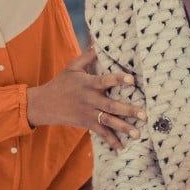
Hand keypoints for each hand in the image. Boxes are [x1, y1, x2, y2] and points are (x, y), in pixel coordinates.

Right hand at [26, 48, 144, 150]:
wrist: (45, 104)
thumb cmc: (62, 82)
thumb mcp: (73, 67)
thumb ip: (89, 56)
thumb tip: (100, 41)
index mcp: (88, 84)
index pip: (105, 81)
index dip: (118, 79)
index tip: (132, 79)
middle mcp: (90, 100)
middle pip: (111, 106)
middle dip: (128, 110)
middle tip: (144, 114)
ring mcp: (89, 114)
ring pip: (109, 122)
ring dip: (124, 128)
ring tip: (138, 134)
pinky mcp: (87, 124)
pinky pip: (101, 133)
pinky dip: (111, 141)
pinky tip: (122, 149)